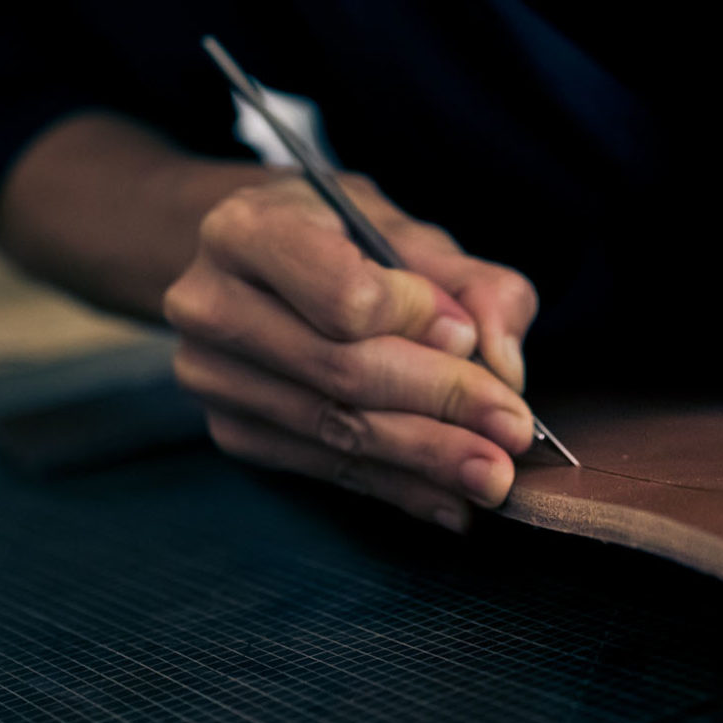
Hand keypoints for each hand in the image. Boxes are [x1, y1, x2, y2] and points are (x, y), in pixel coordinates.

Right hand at [164, 173, 539, 532]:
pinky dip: (393, 485)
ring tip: (491, 477)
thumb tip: (502, 358)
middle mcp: (211, 304)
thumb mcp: (397, 225)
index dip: (414, 320)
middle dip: (440, 404)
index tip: (468, 338)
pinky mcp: (230, 429)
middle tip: (511, 432)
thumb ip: (465, 278)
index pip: (341, 295)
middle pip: (342, 370)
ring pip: (335, 428)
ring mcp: (212, 376)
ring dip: (424, 459)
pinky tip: (447, 498)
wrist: (245, 257)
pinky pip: (324, 465)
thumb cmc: (334, 232)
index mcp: (247, 231)